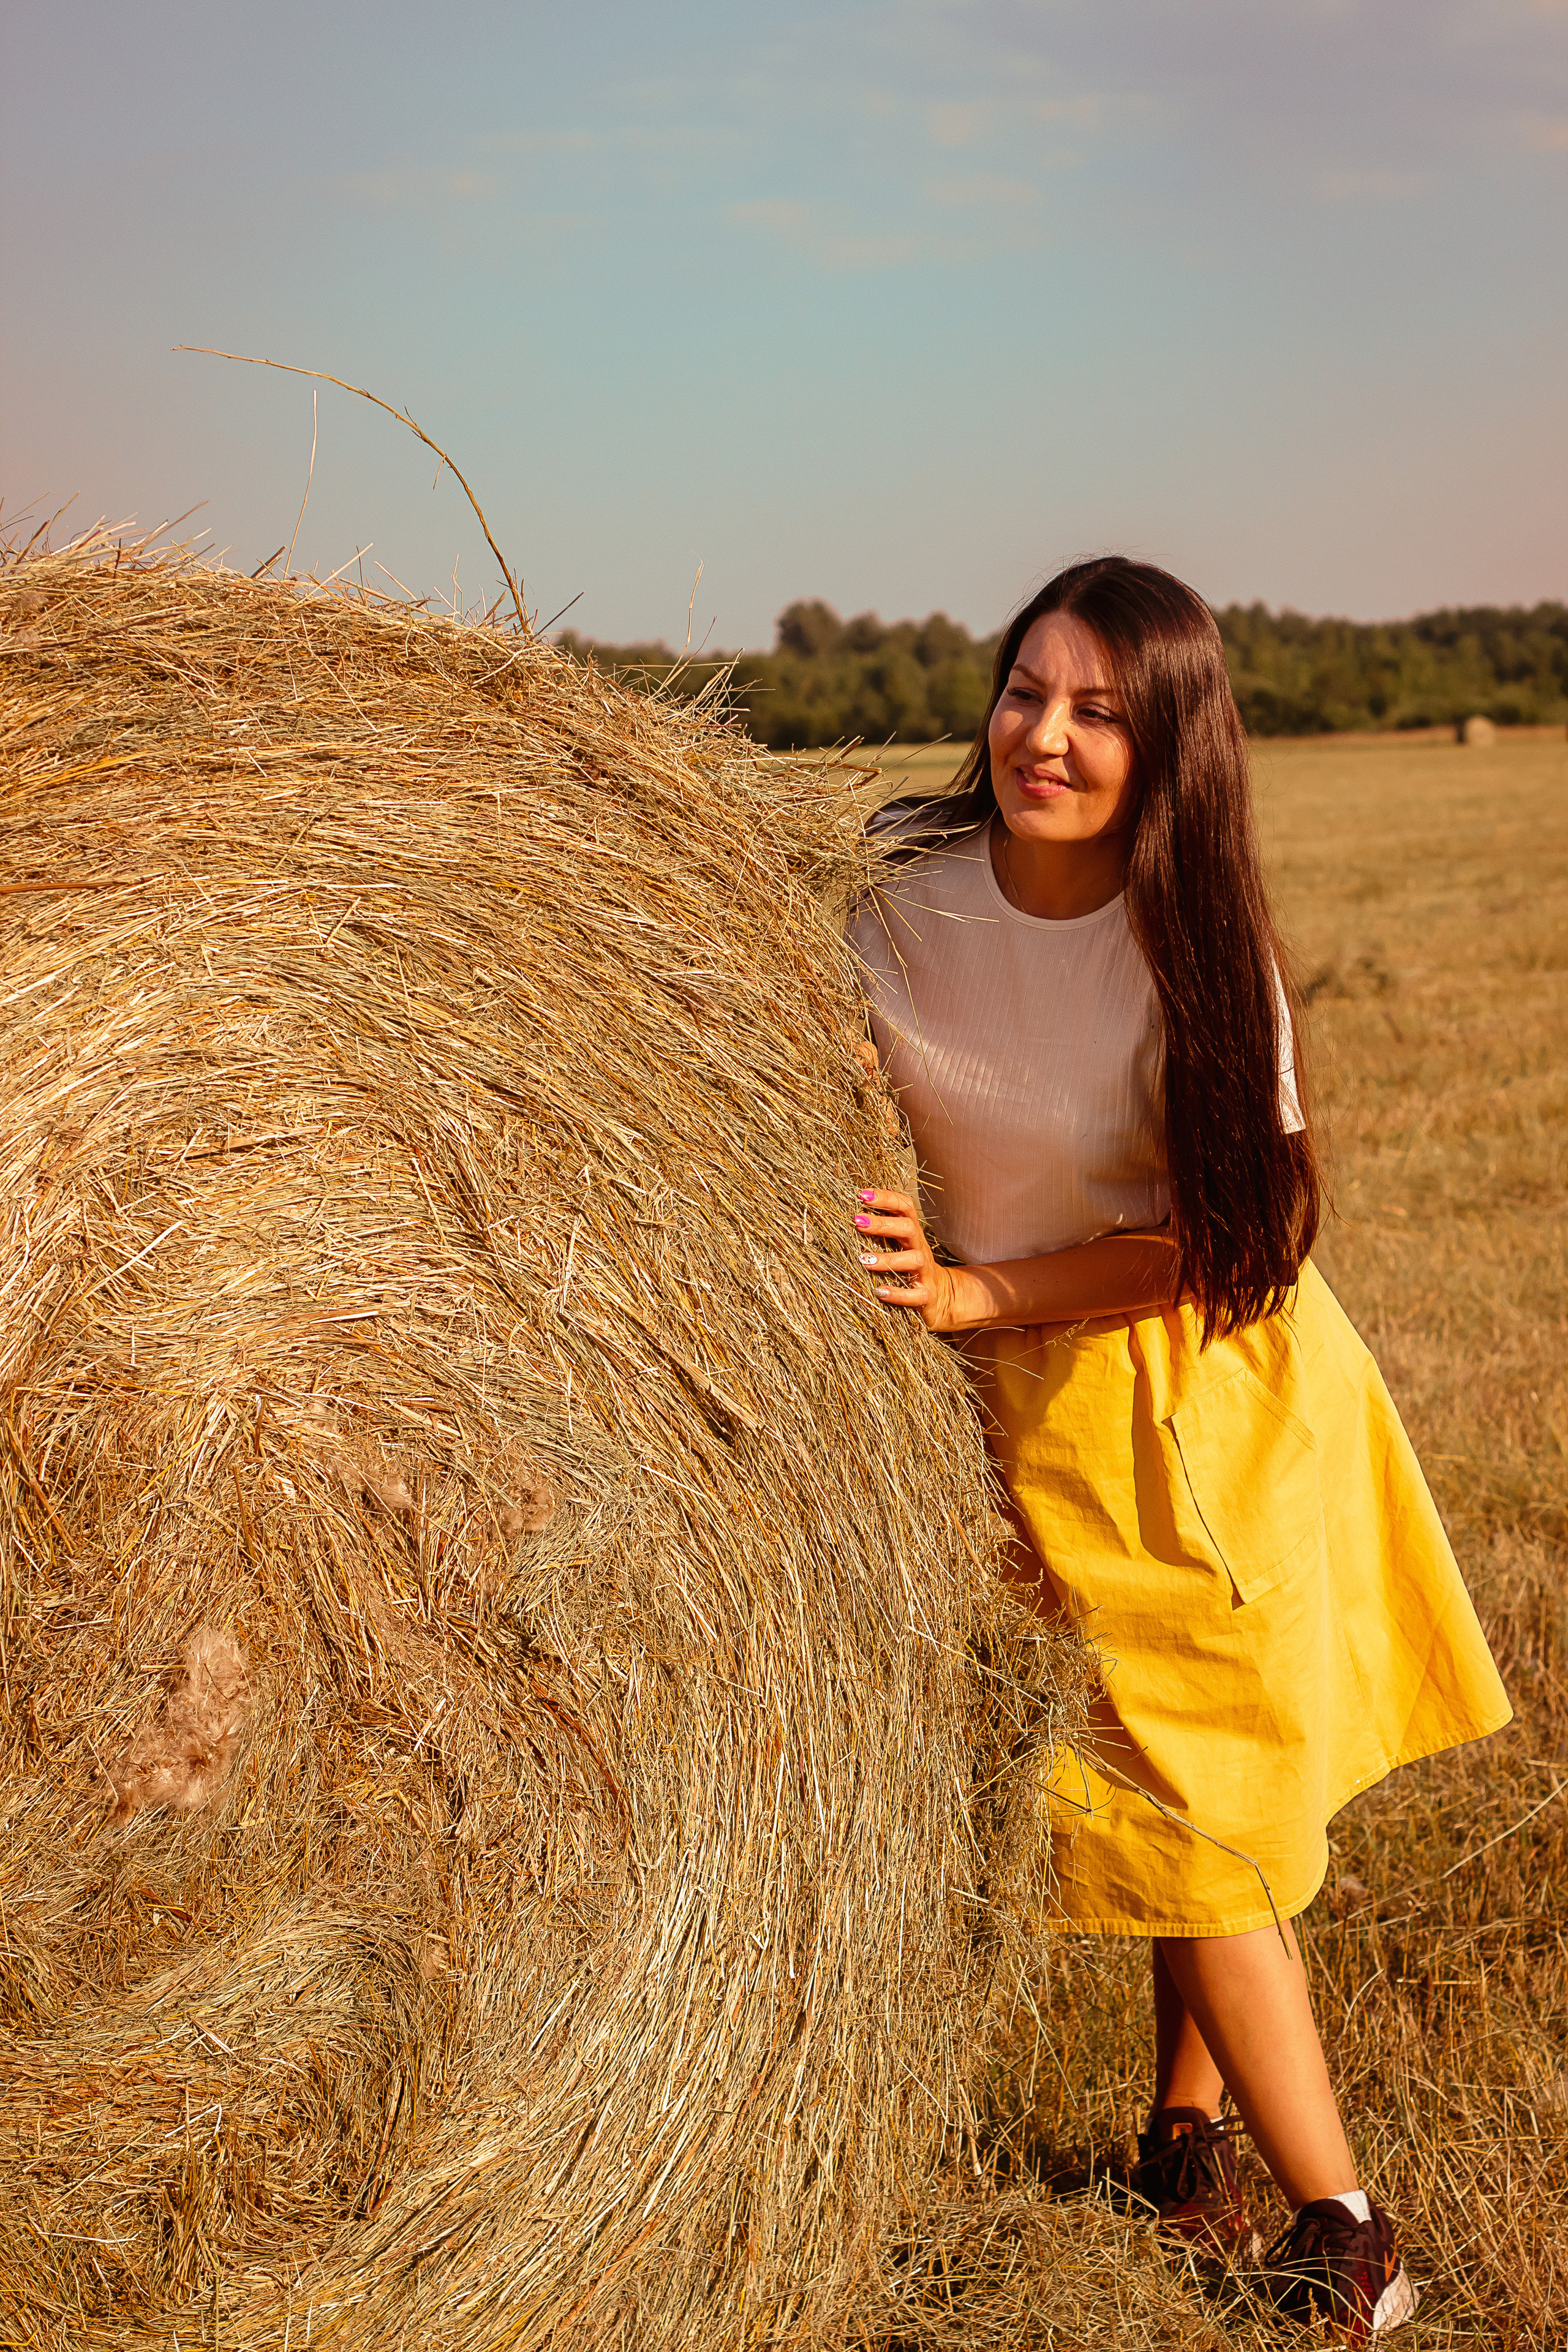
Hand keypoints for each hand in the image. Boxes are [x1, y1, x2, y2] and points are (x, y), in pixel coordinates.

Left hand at [852, 1188, 959, 1331]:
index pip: (905, 1208)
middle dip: (883, 1223)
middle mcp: (920, 1248)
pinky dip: (898, 1294)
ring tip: (864, 1260)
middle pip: (909, 1228)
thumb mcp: (901, 1242)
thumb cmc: (911, 1266)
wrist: (941, 1296)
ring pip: (914, 1260)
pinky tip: (879, 1291)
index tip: (863, 1194)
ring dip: (888, 1258)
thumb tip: (867, 1194)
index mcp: (912, 1234)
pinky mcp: (926, 1295)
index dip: (887, 1199)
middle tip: (858, 1221)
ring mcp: (925, 1272)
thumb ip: (887, 1222)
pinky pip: (916, 1295)